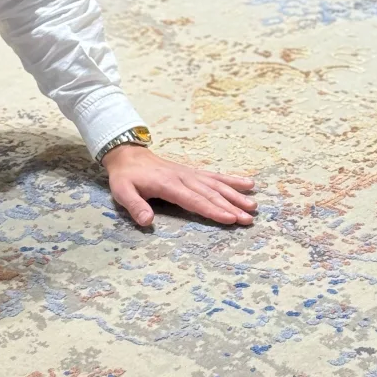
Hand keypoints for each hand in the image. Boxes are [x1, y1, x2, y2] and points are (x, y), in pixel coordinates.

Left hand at [101, 144, 256, 228]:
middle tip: (248, 219)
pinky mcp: (193, 172)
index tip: (230, 218)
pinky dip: (232, 180)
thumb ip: (135, 206)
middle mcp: (184, 178)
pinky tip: (248, 184)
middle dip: (231, 206)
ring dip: (236, 195)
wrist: (128, 155)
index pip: (194, 200)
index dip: (212, 210)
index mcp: (168, 185)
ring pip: (217, 185)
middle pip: (211, 194)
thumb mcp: (122, 192)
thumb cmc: (126, 177)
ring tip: (253, 205)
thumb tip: (147, 222)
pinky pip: (215, 176)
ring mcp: (191, 174)